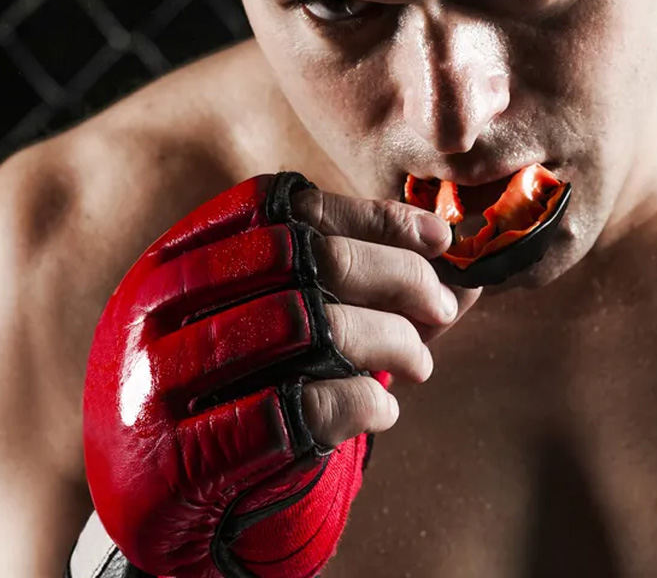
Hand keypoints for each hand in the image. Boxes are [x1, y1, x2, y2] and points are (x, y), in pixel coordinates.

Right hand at [83, 172, 478, 577]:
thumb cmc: (226, 384)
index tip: (439, 238)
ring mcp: (157, 379)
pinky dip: (361, 404)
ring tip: (420, 362)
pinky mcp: (176, 457)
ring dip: (389, 340)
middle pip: (306, 255)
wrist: (149, 490)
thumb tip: (465, 277)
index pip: (288, 208)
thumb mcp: (271, 321)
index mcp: (178, 255)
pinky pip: (296, 409)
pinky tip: (383, 411)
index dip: (373, 216)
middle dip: (396, 274)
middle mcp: (157, 303)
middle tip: (441, 304)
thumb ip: (358, 290)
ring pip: (307, 324)